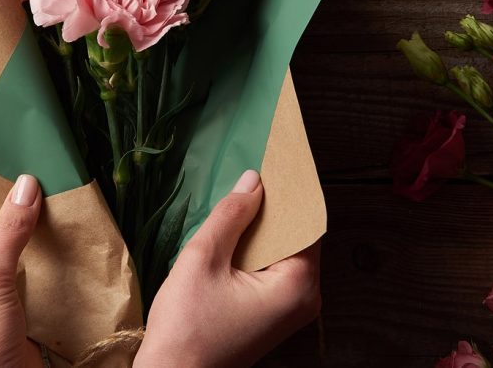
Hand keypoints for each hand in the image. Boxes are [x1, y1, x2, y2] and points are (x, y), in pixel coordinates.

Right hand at [135, 170, 321, 367]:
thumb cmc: (186, 329)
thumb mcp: (203, 260)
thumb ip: (230, 216)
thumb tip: (253, 181)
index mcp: (297, 286)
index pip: (306, 223)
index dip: (289, 193)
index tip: (275, 162)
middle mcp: (304, 300)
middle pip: (296, 238)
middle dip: (272, 209)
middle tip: (251, 176)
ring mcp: (289, 311)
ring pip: (281, 253)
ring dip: (260, 229)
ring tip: (238, 200)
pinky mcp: (271, 317)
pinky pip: (270, 271)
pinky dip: (254, 251)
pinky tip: (232, 234)